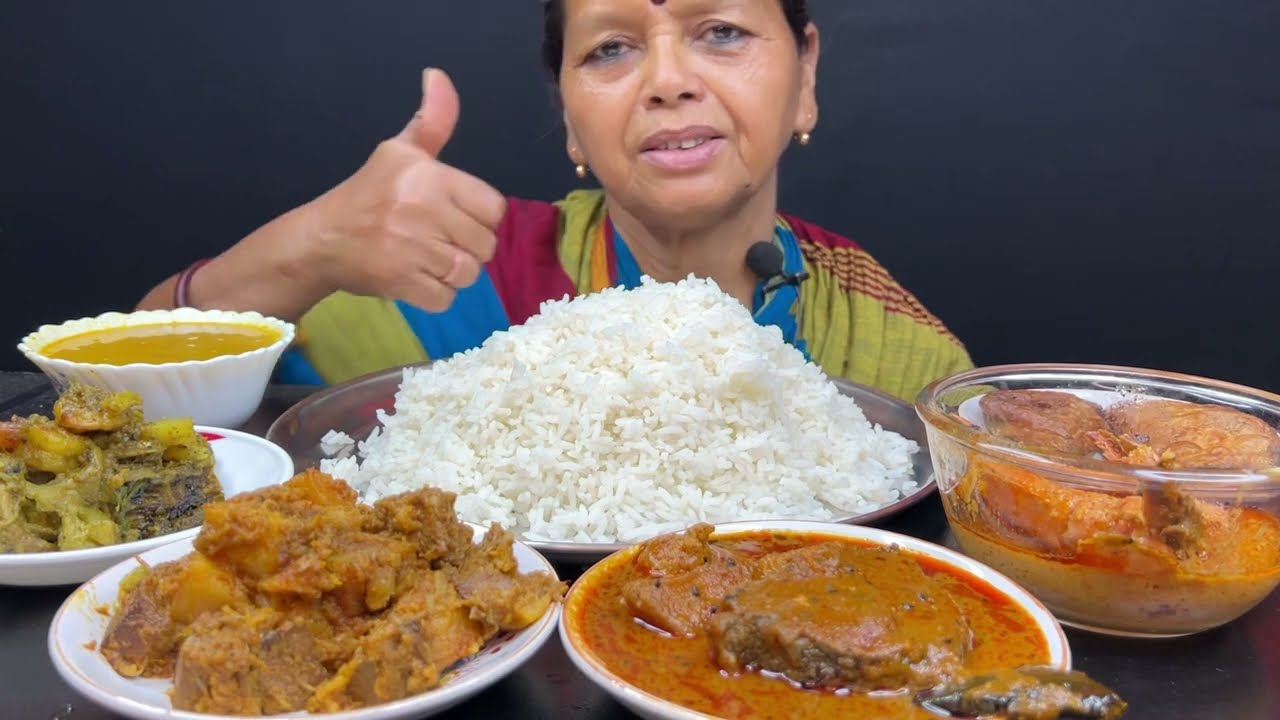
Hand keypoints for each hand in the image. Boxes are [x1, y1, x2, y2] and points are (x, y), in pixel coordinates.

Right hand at [309, 68, 506, 311]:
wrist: (321, 240)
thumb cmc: (368, 195)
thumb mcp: (399, 152)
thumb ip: (432, 121)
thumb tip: (438, 75)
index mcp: (429, 177)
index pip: (493, 208)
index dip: (477, 216)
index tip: (452, 215)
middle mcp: (423, 210)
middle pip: (485, 245)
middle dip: (466, 247)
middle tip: (437, 240)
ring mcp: (413, 249)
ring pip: (468, 273)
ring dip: (452, 273)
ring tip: (427, 260)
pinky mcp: (403, 282)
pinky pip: (446, 298)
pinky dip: (435, 294)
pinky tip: (416, 278)